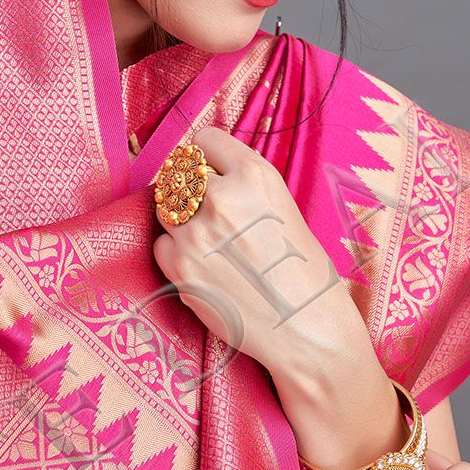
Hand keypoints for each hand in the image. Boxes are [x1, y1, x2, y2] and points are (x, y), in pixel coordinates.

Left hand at [151, 125, 380, 407]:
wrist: (307, 329)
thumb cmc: (305, 272)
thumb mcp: (283, 207)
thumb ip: (243, 186)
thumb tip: (206, 174)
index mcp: (255, 176)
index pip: (206, 140)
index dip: (207, 157)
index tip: (211, 171)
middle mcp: (221, 198)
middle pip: (180, 171)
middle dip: (190, 186)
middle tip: (208, 209)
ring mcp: (195, 234)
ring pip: (165, 205)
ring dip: (179, 216)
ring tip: (209, 238)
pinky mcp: (179, 268)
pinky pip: (162, 244)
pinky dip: (176, 252)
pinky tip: (205, 265)